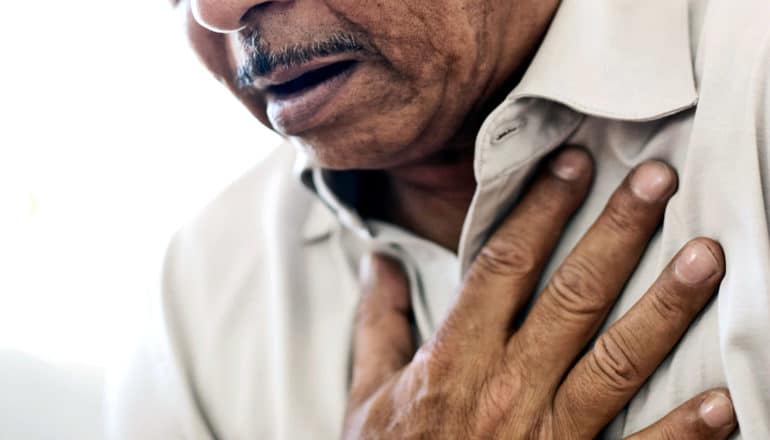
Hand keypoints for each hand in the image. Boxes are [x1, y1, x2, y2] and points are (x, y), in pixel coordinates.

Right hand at [344, 148, 735, 438]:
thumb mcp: (368, 394)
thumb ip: (377, 324)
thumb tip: (376, 263)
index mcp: (453, 360)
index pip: (504, 266)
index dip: (541, 208)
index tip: (573, 163)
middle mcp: (505, 389)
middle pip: (571, 297)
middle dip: (616, 232)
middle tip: (656, 180)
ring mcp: (547, 436)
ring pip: (616, 362)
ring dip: (664, 308)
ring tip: (705, 258)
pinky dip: (684, 430)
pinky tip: (723, 399)